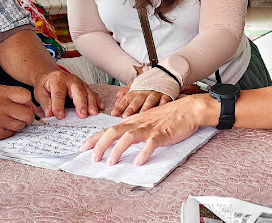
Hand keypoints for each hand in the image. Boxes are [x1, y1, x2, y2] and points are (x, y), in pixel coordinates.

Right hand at [0, 85, 37, 141]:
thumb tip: (32, 107)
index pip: (26, 96)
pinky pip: (11, 134)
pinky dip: (8, 132)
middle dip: (26, 116)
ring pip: (21, 125)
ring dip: (17, 125)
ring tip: (6, 121)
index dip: (27, 102)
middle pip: (27, 113)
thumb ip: (11, 97)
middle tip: (20, 117)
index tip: (24, 105)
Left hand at [33, 69, 103, 118]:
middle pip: (77, 91)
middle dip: (81, 104)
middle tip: (82, 115)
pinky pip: (93, 93)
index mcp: (57, 80)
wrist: (51, 75)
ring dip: (91, 103)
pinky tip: (100, 108)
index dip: (59, 106)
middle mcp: (70, 80)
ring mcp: (79, 83)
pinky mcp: (85, 87)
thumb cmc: (46, 84)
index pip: (59, 94)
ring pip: (87, 92)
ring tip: (93, 113)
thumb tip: (50, 114)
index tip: (60, 116)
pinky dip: (97, 100)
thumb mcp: (39, 92)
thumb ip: (45, 103)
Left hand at [82, 94, 213, 165]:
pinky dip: (144, 153)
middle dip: (100, 144)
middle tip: (93, 158)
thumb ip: (134, 127)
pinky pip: (151, 143)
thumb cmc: (168, 116)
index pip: (109, 129)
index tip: (83, 148)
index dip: (95, 138)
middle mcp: (138, 123)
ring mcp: (150, 128)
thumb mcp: (147, 120)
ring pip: (128, 136)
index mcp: (133, 121)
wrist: (188, 109)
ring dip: (117, 149)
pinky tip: (139, 162)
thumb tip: (121, 136)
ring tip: (111, 162)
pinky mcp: (162, 134)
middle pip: (113, 132)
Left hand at [111, 87, 171, 116]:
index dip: (120, 106)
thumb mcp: (135, 84)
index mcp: (136, 89)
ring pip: (150, 100)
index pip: (126, 98)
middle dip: (131, 108)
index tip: (114, 113)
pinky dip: (162, 104)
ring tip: (141, 115)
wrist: (165, 73)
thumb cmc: (148, 82)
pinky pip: (164, 99)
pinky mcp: (166, 94)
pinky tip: (160, 109)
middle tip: (125, 116)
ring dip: (145, 107)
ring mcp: (156, 93)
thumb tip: (116, 102)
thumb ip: (124, 92)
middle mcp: (145, 91)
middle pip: (137, 100)